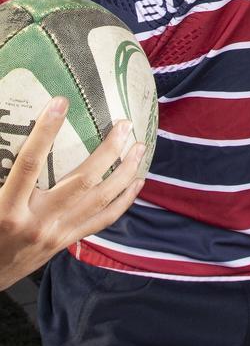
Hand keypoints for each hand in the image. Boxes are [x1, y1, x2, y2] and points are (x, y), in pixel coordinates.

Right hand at [0, 97, 144, 290]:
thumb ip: (0, 168)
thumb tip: (5, 128)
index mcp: (9, 209)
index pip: (29, 164)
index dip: (45, 132)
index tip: (61, 102)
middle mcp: (38, 222)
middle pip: (81, 181)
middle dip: (107, 151)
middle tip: (124, 124)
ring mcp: (57, 234)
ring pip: (99, 200)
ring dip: (124, 172)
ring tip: (139, 147)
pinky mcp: (67, 242)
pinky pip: (102, 220)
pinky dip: (123, 201)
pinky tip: (137, 182)